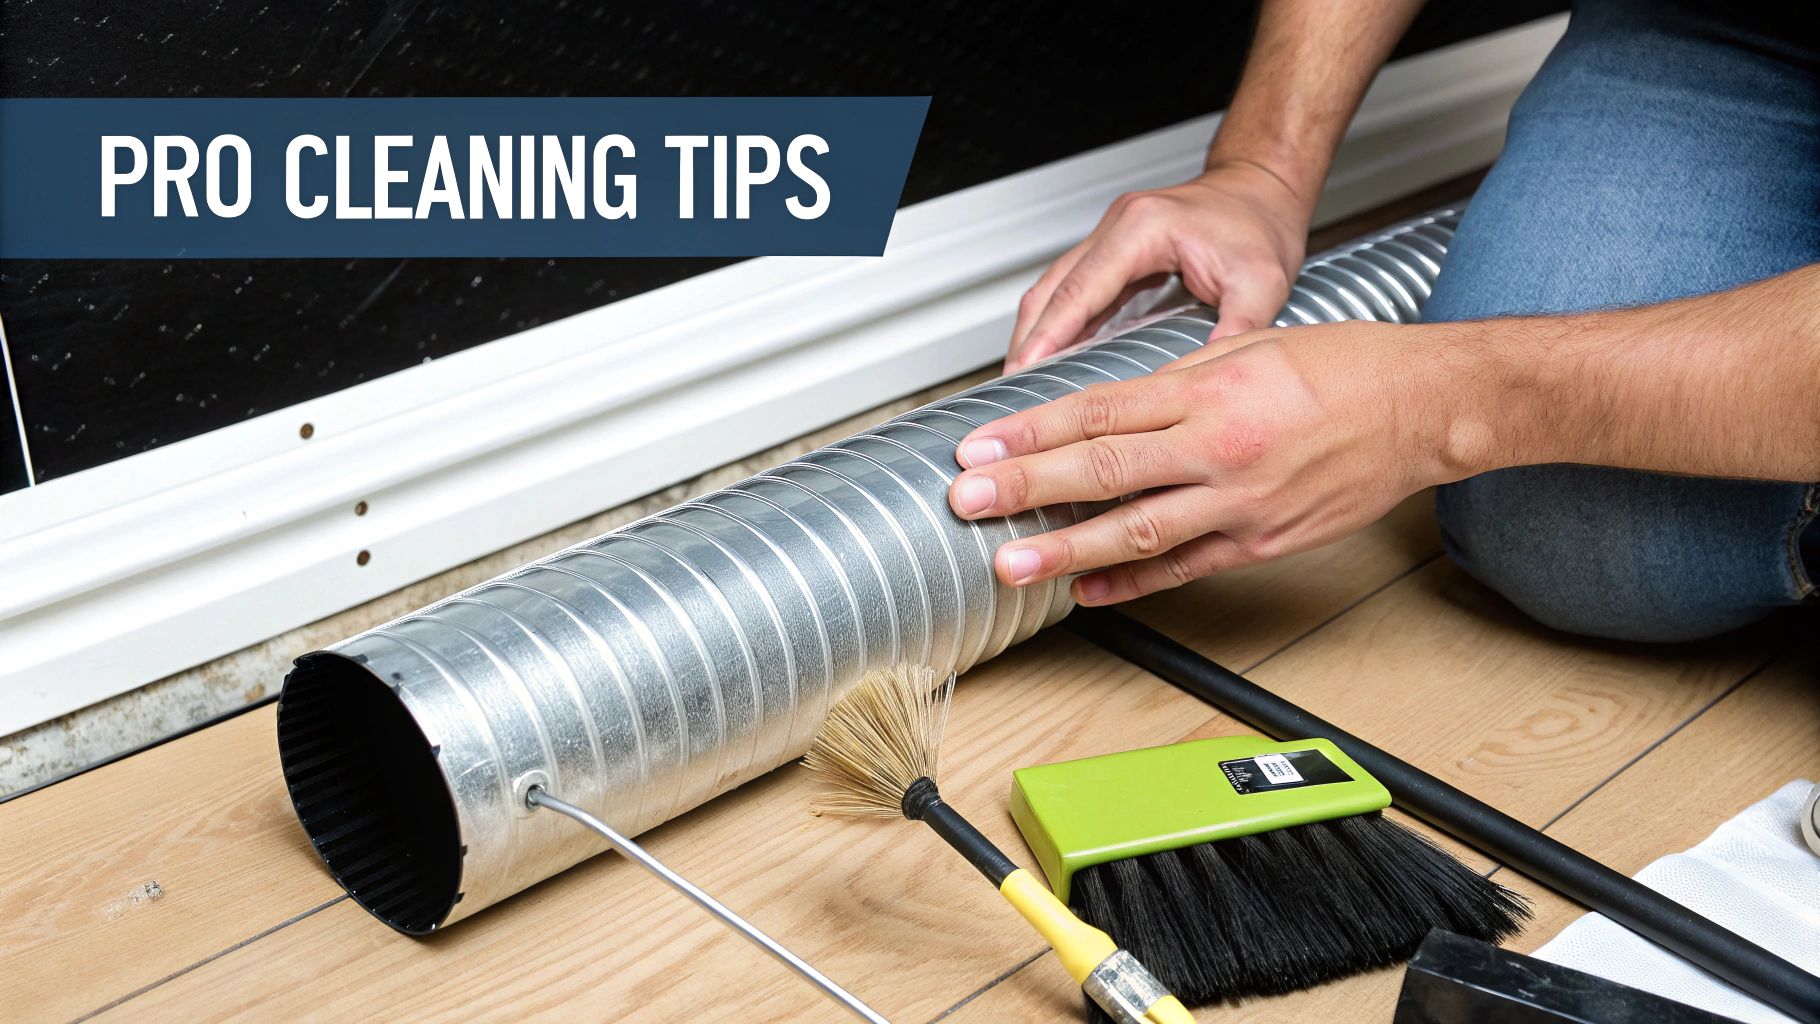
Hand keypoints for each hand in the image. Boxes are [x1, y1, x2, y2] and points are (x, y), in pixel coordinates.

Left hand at [951, 321, 1477, 603]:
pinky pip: (1185, 567)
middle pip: (1104, 470)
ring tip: (1012, 562)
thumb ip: (1175, 382)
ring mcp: (1241, 504)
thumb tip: (1109, 407)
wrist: (1424, 410)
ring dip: (1066, 550)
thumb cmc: (1346, 368)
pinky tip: (1088, 589)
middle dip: (1027, 489)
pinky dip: (1132, 582)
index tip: (981, 446)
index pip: (1099, 412)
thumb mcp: (1249, 348)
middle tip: (968, 502)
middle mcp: (1220, 450)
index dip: (1031, 433)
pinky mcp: (1261, 542)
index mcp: (1211, 392)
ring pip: (1138, 532)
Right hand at [1005, 159, 1310, 372]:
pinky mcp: (1113, 253)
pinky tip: (1053, 357)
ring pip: (1053, 288)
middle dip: (1029, 339)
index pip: (1081, 287)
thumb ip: (1238, 328)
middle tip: (1014, 386)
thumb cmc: (1259, 222)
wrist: (1261, 188)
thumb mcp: (1262, 280)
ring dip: (1036, 333)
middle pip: (1051, 288)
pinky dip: (1056, 324)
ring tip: (1025, 380)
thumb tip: (1209, 378)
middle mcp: (1118, 227)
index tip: (1027, 367)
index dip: (1050, 333)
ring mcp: (1110, 237)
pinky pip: (1071, 290)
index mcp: (1143, 228)